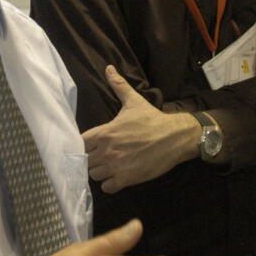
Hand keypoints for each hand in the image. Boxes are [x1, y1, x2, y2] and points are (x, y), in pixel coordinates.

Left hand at [82, 66, 199, 193]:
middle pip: (85, 161)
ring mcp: (116, 166)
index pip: (80, 143)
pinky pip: (107, 188)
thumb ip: (118, 85)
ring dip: (100, 172)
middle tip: (102, 156)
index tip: (91, 145)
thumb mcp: (134, 101)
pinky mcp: (126, 179)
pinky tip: (117, 176)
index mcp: (105, 132)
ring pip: (94, 175)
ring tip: (109, 166)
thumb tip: (108, 68)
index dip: (83, 145)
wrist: (175, 137)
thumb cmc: (152, 120)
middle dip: (91, 159)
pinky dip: (110, 184)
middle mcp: (107, 150)